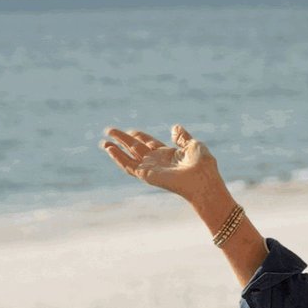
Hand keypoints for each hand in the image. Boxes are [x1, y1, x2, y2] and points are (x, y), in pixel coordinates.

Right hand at [100, 124, 220, 202]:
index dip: (139, 136)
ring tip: (103, 143)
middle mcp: (157, 161)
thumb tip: (174, 127)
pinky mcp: (146, 174)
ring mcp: (151, 168)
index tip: (130, 130)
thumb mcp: (193, 145)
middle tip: (109, 131)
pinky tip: (110, 149)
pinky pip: (128, 165)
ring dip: (115, 150)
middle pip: (135, 148)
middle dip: (122, 139)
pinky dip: (118, 158)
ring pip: (128, 157)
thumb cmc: (203, 165)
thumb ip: (182, 137)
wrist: (203, 180)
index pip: (149, 143)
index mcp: (168, 154)